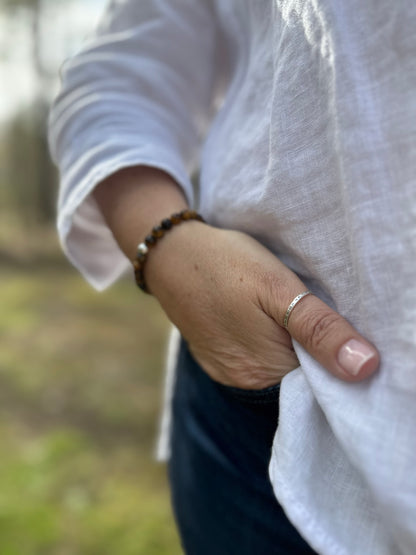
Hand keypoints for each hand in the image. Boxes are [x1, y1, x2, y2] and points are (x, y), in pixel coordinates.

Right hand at [147, 222, 379, 388]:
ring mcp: (226, 372)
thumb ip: (320, 329)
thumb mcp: (279, 287)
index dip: (332, 355)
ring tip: (283, 313)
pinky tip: (262, 319)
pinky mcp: (215, 359)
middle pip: (297, 376)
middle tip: (308, 311)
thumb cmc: (227, 265)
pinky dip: (265, 344)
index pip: (320, 381)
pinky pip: (253, 361)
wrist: (171, 253)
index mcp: (265, 370)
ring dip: (287, 346)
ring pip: (276, 368)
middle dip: (311, 350)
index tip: (330, 325)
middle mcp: (244, 381)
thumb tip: (364, 369)